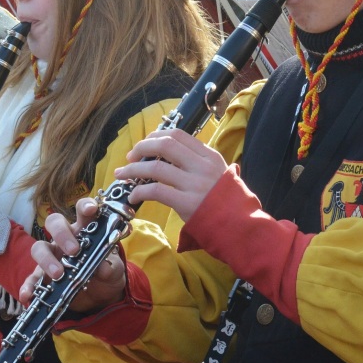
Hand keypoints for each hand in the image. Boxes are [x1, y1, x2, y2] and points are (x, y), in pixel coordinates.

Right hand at [27, 198, 126, 312]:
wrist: (101, 295)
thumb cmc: (107, 272)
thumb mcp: (114, 270)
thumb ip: (110, 267)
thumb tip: (103, 268)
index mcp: (85, 230)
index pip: (82, 211)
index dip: (85, 206)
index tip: (91, 210)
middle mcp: (66, 239)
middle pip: (54, 223)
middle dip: (62, 233)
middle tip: (74, 251)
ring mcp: (53, 256)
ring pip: (39, 247)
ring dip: (46, 259)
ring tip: (58, 274)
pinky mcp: (45, 276)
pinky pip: (32, 278)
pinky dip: (29, 286)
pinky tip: (28, 295)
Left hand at [112, 129, 227, 220]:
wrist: (241, 226)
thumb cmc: (229, 202)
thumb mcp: (221, 174)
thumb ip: (201, 164)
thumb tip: (175, 156)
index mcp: (209, 156)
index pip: (178, 136)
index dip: (156, 136)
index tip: (144, 144)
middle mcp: (201, 166)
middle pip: (165, 145)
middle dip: (142, 148)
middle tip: (130, 157)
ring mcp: (194, 184)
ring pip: (155, 167)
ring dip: (133, 169)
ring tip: (122, 174)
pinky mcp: (186, 203)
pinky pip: (155, 191)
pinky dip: (139, 191)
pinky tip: (133, 196)